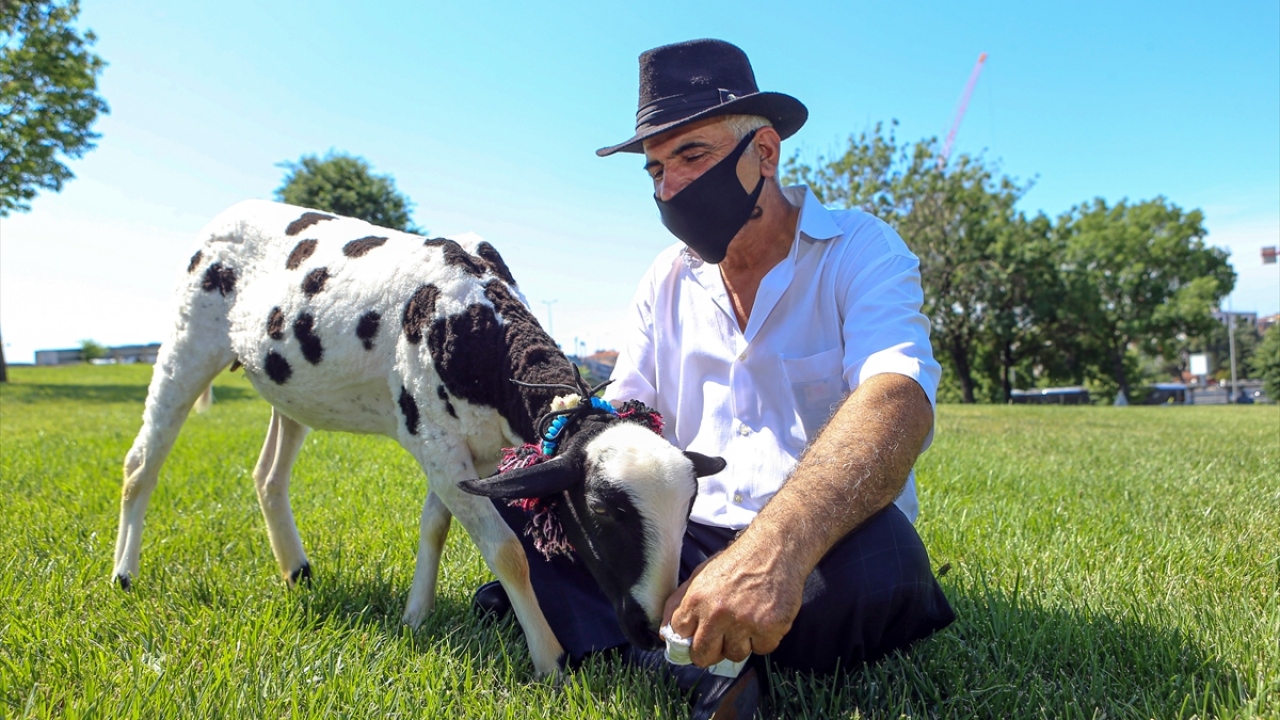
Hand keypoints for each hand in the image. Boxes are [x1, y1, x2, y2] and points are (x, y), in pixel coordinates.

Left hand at [662, 536, 805, 666]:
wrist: (775, 548)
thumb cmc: (737, 561)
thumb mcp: (700, 575)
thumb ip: (678, 603)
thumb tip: (664, 632)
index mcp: (696, 599)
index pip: (680, 636)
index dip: (690, 637)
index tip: (699, 634)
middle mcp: (717, 613)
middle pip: (704, 656)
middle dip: (710, 651)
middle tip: (721, 638)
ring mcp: (744, 622)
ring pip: (734, 655)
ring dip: (740, 643)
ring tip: (746, 620)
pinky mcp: (769, 627)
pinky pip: (761, 649)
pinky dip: (763, 638)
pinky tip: (764, 618)